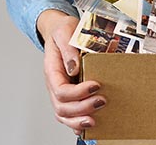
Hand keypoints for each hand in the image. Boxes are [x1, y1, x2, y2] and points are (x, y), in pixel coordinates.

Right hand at [37, 9, 105, 134]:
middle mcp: (55, 84)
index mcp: (52, 71)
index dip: (78, 92)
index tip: (96, 85)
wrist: (61, 30)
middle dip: (83, 108)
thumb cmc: (64, 31)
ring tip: (96, 120)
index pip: (61, 90)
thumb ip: (68, 49)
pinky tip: (90, 125)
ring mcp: (61, 91)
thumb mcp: (66, 32)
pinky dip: (77, 122)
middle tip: (103, 101)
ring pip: (64, 115)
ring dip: (79, 120)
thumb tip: (74, 67)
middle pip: (62, 107)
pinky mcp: (71, 93)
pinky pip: (69, 114)